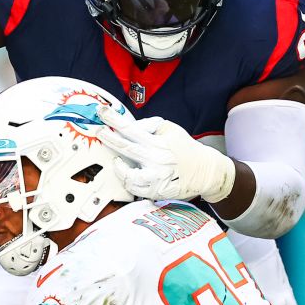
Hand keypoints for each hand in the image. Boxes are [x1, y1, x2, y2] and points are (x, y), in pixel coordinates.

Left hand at [97, 106, 235, 203]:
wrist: (206, 171)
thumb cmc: (186, 148)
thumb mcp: (171, 130)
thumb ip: (149, 126)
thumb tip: (129, 125)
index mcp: (159, 143)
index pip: (131, 129)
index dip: (114, 120)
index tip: (102, 112)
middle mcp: (156, 161)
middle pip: (125, 148)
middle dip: (108, 138)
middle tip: (98, 131)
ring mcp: (156, 179)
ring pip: (127, 174)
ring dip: (118, 166)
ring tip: (116, 159)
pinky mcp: (155, 192)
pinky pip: (134, 188)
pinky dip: (127, 180)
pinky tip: (126, 173)